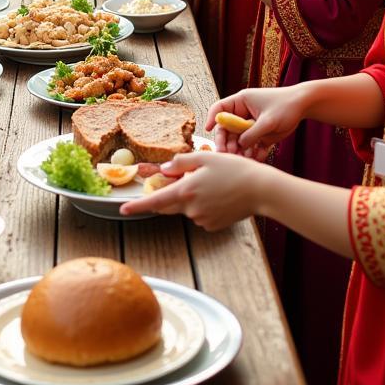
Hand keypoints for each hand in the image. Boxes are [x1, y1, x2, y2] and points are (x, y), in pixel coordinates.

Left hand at [119, 151, 267, 229]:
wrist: (260, 190)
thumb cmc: (234, 170)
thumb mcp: (205, 158)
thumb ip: (180, 163)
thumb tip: (164, 169)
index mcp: (186, 190)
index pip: (155, 201)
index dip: (137, 206)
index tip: (123, 208)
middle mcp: (191, 209)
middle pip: (168, 204)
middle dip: (168, 194)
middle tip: (184, 180)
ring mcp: (202, 219)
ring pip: (185, 208)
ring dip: (189, 198)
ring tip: (213, 184)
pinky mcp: (212, 225)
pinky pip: (199, 215)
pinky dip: (202, 206)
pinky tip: (218, 195)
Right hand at [207, 87, 310, 160]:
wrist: (303, 106)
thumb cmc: (285, 106)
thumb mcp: (268, 120)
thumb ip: (252, 133)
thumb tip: (240, 145)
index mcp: (241, 102)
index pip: (219, 109)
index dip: (212, 118)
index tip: (207, 130)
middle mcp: (243, 114)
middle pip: (227, 129)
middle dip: (226, 142)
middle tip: (226, 155)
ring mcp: (251, 125)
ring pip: (238, 141)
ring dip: (240, 151)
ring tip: (245, 159)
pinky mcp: (260, 136)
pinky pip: (252, 147)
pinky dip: (253, 153)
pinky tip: (258, 157)